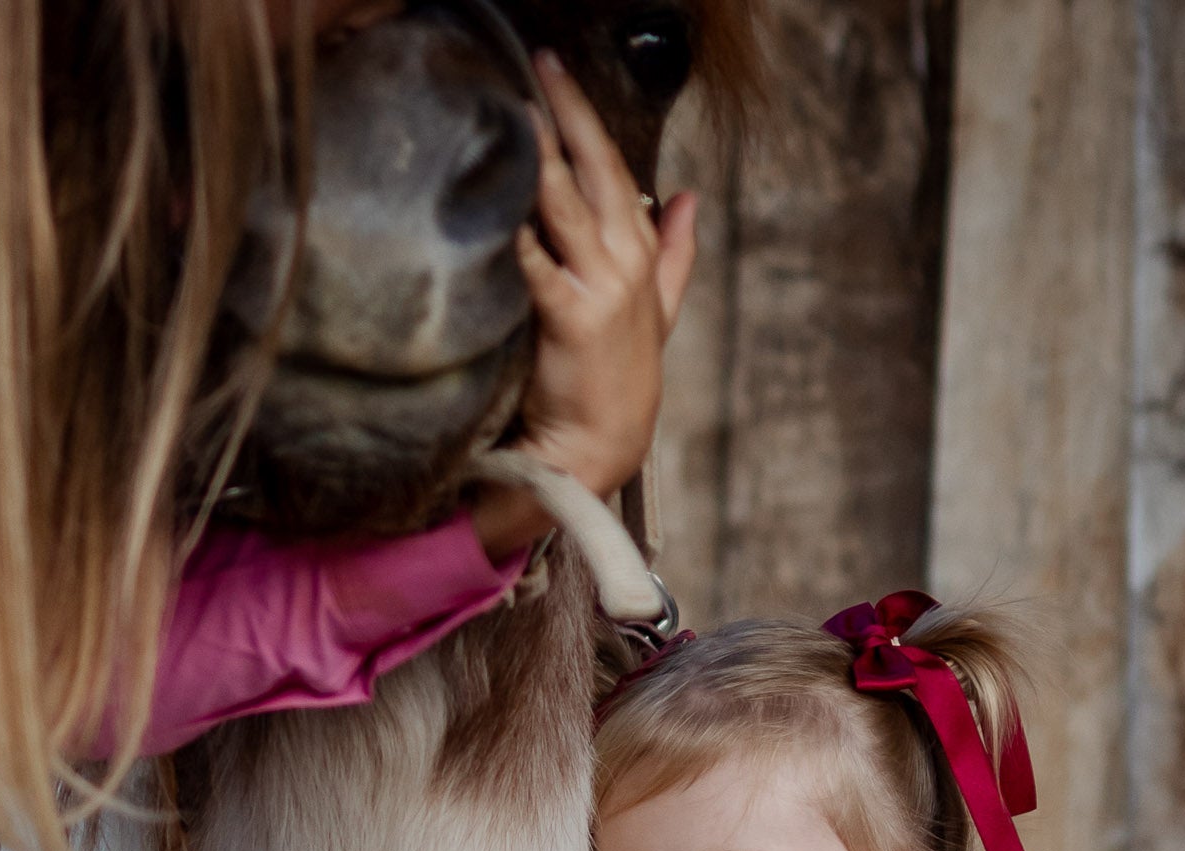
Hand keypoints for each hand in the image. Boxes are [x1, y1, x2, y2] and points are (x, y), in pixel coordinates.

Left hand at [469, 53, 697, 559]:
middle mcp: (626, 264)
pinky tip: (495, 201)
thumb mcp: (657, 313)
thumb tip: (688, 198)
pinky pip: (538, 263)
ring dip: (541, 155)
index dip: (586, 119)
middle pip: (597, 170)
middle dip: (568, 113)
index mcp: (641, 255)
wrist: (597, 452)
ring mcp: (602, 290)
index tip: (556, 73)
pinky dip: (518, 232)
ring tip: (516, 111)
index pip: (615, 170)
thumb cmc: (616, 385)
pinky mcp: (572, 321)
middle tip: (540, 64)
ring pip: (569, 204)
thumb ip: (674, 255)